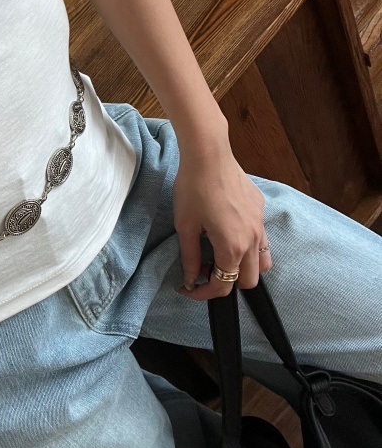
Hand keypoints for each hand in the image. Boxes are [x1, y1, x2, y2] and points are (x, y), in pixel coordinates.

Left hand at [171, 138, 271, 300]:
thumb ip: (190, 258)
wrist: (209, 155)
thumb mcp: (186, 227)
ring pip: (262, 263)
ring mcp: (260, 225)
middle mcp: (253, 240)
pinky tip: (226, 232)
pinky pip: (262, 239)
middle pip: (248, 281)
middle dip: (225, 283)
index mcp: (233, 247)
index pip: (224, 285)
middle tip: (203, 270)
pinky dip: (248, 247)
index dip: (203, 293)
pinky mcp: (260, 210)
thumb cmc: (193, 188)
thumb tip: (191, 278)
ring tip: (219, 256)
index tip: (189, 288)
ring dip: (243, 267)